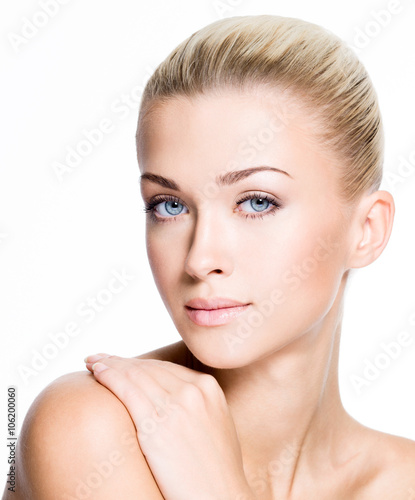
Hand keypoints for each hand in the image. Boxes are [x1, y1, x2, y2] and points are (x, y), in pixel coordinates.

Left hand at [84, 354, 255, 499]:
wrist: (219, 496)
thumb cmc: (215, 469)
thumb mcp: (215, 423)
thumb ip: (196, 404)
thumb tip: (169, 397)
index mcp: (209, 388)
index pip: (165, 368)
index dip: (139, 364)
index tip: (121, 362)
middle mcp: (194, 390)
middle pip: (149, 368)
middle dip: (121, 361)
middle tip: (100, 358)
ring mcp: (176, 405)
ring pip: (135, 375)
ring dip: (110, 365)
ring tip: (93, 362)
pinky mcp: (157, 424)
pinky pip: (127, 390)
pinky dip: (109, 376)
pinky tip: (96, 372)